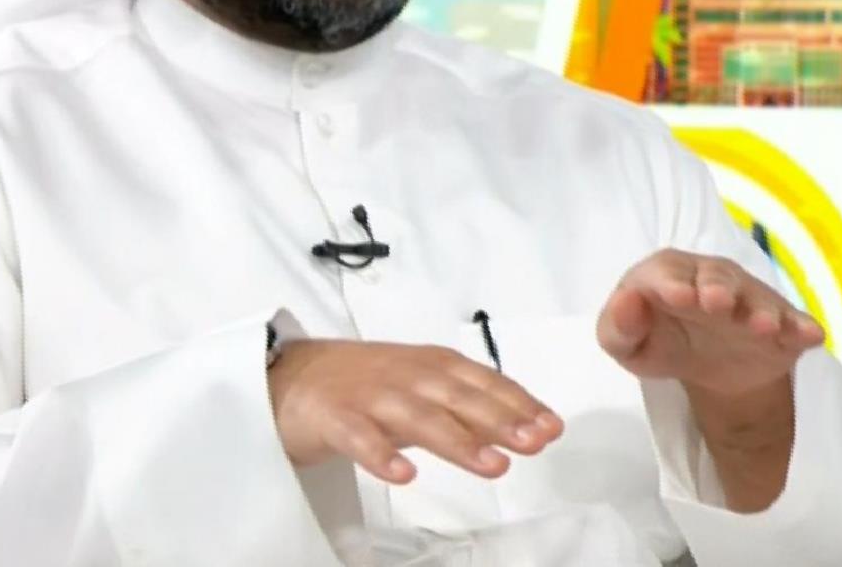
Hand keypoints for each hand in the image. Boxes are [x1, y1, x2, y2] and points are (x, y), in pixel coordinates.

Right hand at [267, 339, 565, 484]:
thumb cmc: (366, 383)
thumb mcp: (423, 390)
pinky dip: (381, 454)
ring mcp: (371, 396)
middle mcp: (407, 375)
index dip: (519, 404)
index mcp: (433, 366)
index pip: (484, 382)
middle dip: (500, 420)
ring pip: (419, 417)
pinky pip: (360, 437)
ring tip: (492, 466)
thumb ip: (470, 410)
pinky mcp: (335, 417)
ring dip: (458, 441)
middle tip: (534, 443)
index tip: (550, 428)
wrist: (291, 375)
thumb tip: (525, 428)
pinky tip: (403, 476)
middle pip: (459, 397)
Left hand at [596, 249, 824, 399]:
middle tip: (717, 303)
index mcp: (670, 274)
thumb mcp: (627, 345)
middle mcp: (714, 278)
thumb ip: (616, 326)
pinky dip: (802, 328)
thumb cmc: (659, 340)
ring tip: (762, 326)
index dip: (672, 283)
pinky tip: (810, 335)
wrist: (707, 366)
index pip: (667, 271)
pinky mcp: (780, 327)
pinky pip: (795, 324)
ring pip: (758, 299)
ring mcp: (750, 301)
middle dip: (718, 288)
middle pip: (718, 277)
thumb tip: (626, 301)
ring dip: (761, 310)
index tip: (677, 297)